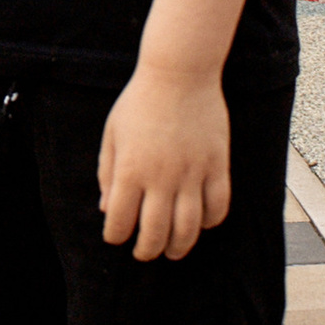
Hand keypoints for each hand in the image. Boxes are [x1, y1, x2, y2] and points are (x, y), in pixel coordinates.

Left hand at [98, 59, 230, 260]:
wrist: (180, 72)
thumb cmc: (140, 101)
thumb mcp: (113, 133)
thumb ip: (107, 173)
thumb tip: (106, 210)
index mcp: (130, 169)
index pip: (119, 221)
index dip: (115, 236)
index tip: (116, 236)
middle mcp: (161, 176)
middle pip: (154, 234)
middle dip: (146, 251)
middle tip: (145, 253)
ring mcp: (192, 172)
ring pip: (188, 229)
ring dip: (179, 247)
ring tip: (172, 250)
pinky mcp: (217, 165)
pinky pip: (218, 207)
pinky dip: (209, 222)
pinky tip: (200, 223)